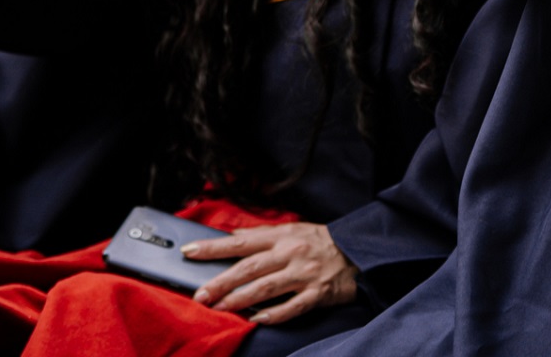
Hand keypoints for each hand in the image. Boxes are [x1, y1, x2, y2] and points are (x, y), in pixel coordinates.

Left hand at [184, 222, 357, 325]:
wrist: (360, 250)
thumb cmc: (321, 242)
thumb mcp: (293, 229)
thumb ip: (263, 235)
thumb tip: (232, 237)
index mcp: (282, 236)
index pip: (241, 242)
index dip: (214, 247)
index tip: (189, 251)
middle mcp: (290, 254)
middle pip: (248, 268)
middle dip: (220, 281)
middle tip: (199, 294)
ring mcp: (304, 274)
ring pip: (265, 288)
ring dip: (238, 299)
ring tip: (218, 308)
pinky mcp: (317, 293)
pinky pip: (293, 307)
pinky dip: (274, 314)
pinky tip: (257, 319)